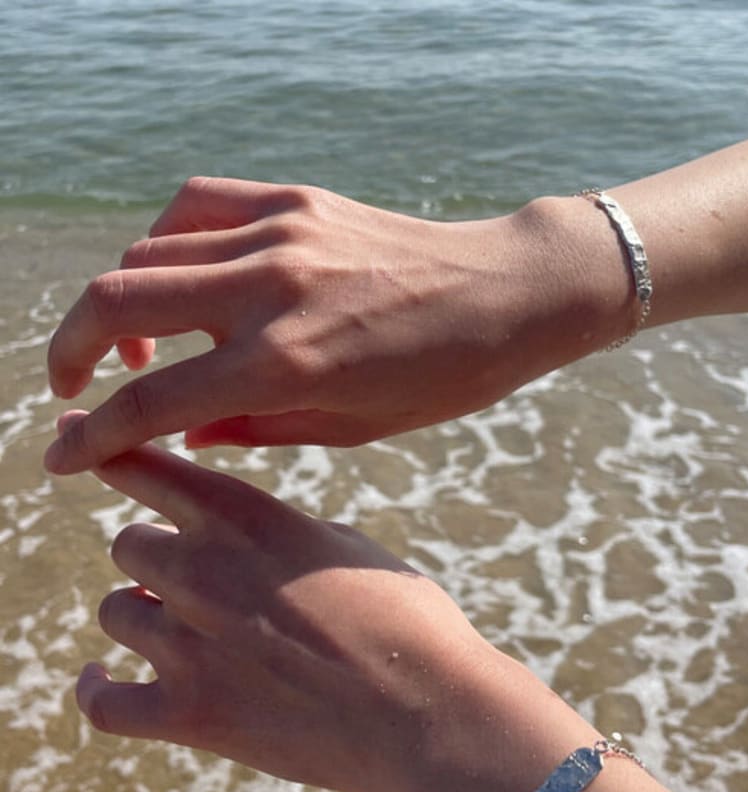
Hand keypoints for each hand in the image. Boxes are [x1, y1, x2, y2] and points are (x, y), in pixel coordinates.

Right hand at [45, 179, 620, 473]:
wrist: (503, 292)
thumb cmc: (442, 375)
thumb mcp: (350, 426)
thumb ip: (254, 429)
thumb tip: (183, 431)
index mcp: (285, 363)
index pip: (152, 401)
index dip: (94, 437)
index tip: (66, 456)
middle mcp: (268, 290)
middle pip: (116, 302)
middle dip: (71, 352)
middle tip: (74, 388)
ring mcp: (278, 234)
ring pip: (145, 253)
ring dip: (119, 302)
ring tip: (142, 342)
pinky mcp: (294, 200)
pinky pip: (195, 206)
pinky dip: (163, 241)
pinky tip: (181, 274)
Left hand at [63, 408, 647, 791]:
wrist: (428, 706)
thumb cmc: (402, 615)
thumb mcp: (342, 544)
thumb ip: (277, 534)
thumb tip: (244, 544)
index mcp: (248, 516)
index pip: (149, 465)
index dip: (107, 446)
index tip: (78, 434)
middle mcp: (203, 569)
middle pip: (128, 544)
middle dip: (155, 555)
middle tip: (187, 573)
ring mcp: (189, 643)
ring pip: (114, 610)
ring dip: (140, 613)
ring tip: (177, 626)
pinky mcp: (189, 713)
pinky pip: (103, 702)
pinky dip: (98, 688)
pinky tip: (100, 679)